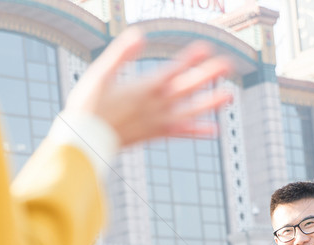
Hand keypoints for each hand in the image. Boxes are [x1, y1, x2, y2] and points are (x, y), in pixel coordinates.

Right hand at [65, 28, 233, 146]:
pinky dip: (197, 131)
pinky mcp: (155, 134)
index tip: (206, 47)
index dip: (190, 59)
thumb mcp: (100, 74)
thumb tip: (139, 34)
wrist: (84, 140)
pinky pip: (180, 132)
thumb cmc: (88, 105)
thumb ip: (120, 54)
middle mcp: (154, 105)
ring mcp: (157, 121)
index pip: (172, 71)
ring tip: (230, 96)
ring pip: (189, 111)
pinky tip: (213, 130)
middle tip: (228, 64)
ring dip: (210, 104)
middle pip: (186, 88)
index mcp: (143, 89)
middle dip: (207, 75)